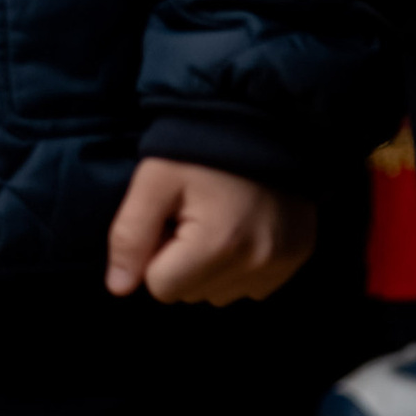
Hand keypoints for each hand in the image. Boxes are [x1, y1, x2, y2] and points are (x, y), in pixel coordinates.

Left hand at [106, 157, 315, 304]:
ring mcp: (281, 264)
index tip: (169, 220)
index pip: (161, 287)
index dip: (156, 254)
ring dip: (210, 268)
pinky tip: (240, 230)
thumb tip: (118, 288)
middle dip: (182, 263)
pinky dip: (239, 266)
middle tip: (192, 216)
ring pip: (220, 294)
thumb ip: (130, 235)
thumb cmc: (199, 150)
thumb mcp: (153, 181)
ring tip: (217, 221)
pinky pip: (251, 286)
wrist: (261, 121)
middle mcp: (256, 263)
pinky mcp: (296, 258)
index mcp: (218, 244)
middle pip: (191, 294)